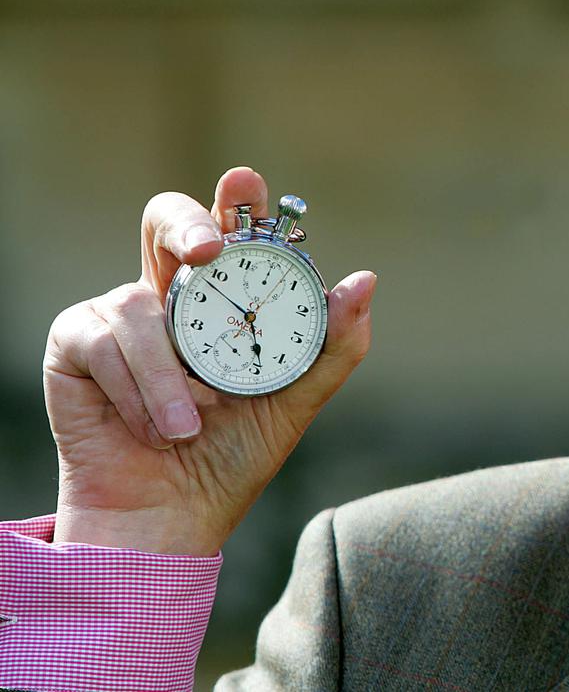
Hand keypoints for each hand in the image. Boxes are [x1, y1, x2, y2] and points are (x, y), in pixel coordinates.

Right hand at [43, 168, 375, 554]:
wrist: (174, 516)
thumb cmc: (231, 456)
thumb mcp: (295, 401)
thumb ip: (332, 344)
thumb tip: (364, 280)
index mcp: (221, 299)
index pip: (228, 231)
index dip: (236, 199)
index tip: (245, 182)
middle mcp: (168, 295)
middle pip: (165, 220)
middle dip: (186, 222)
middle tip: (209, 249)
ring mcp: (117, 316)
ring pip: (138, 302)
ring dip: (171, 373)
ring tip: (191, 424)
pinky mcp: (74, 345)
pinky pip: (103, 343)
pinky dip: (137, 391)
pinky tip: (153, 428)